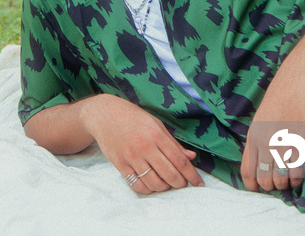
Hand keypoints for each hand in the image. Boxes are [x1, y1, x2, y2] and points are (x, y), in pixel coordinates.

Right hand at [81, 94, 203, 193]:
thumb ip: (173, 143)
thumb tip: (191, 157)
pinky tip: (152, 185)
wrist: (105, 114)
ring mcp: (131, 157)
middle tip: (184, 185)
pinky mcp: (120, 165)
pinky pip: (137, 185)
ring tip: (168, 184)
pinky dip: (148, 190)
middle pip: (169, 174)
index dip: (191, 174)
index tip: (199, 183)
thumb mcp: (156, 124)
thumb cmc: (133, 118)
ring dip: (165, 188)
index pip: (179, 160)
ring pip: (154, 183)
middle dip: (180, 184)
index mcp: (156, 134)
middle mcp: (145, 146)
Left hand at [240, 80, 304, 193]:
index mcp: (252, 136)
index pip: (246, 171)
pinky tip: (298, 174)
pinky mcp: (299, 142)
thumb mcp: (261, 119)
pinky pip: (296, 172)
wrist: (295, 80)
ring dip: (285, 184)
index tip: (260, 187)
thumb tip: (260, 163)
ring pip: (279, 179)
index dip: (253, 185)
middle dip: (272, 186)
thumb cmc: (279, 98)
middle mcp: (264, 142)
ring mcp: (282, 143)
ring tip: (289, 179)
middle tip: (279, 182)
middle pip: (263, 179)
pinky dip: (297, 179)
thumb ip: (258, 140)